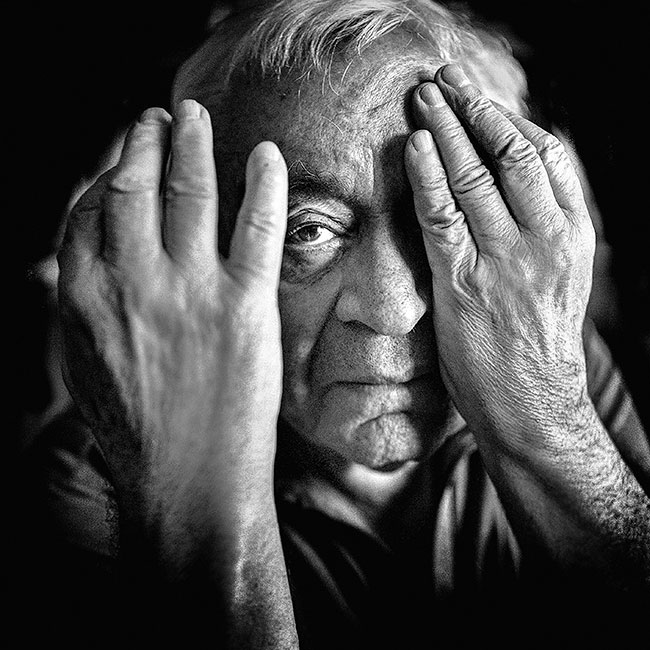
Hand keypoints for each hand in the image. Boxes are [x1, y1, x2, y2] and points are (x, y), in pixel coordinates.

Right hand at [57, 100, 287, 543]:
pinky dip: (264, 183)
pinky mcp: (243, 307)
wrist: (187, 486)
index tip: (127, 147)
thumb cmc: (136, 432)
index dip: (109, 166)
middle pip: (134, 185)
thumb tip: (82, 261)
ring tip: (197, 116)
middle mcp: (130, 281)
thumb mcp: (84, 364)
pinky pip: (256, 227)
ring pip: (190, 191)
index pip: (89, 207)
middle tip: (162, 115)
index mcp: (82, 295)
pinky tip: (266, 154)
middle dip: (146, 138)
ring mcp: (188, 291)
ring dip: (193, 142)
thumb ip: (81, 305)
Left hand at [404, 64, 595, 459]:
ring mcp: (505, 260)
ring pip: (476, 174)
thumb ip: (540, 230)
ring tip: (422, 98)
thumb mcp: (558, 277)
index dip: (507, 117)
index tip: (477, 96)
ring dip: (446, 128)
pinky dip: (428, 177)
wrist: (533, 404)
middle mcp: (544, 237)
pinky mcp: (465, 284)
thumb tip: (511, 189)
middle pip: (510, 151)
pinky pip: (443, 217)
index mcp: (571, 232)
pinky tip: (415, 147)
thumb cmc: (538, 342)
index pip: (545, 154)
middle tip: (443, 79)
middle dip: (473, 107)